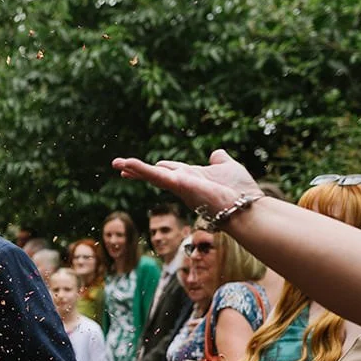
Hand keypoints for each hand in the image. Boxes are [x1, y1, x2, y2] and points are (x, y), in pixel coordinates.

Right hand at [112, 148, 260, 219]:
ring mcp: (179, 185)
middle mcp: (183, 183)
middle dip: (138, 170)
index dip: (156, 168)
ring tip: (116, 163)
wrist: (244, 207)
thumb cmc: (240, 191)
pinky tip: (125, 164)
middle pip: (156, 174)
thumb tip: (216, 153)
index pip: (169, 171)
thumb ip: (220, 160)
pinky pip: (155, 175)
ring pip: (153, 175)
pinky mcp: (178, 185)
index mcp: (192, 177)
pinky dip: (140, 169)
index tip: (146, 167)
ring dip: (134, 168)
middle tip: (119, 166)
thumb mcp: (228, 167)